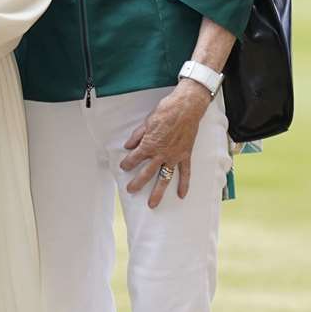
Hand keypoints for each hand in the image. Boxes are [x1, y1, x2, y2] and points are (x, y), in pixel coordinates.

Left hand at [120, 81, 210, 206]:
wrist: (187, 107)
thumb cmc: (166, 111)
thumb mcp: (146, 122)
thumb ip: (137, 136)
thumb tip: (128, 145)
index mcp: (149, 145)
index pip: (134, 158)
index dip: (127, 163)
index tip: (124, 167)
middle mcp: (161, 154)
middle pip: (147, 173)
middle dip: (137, 183)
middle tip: (130, 190)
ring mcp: (174, 156)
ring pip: (165, 178)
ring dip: (158, 192)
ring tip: (152, 204)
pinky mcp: (185, 155)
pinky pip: (185, 172)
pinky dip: (184, 184)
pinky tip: (181, 195)